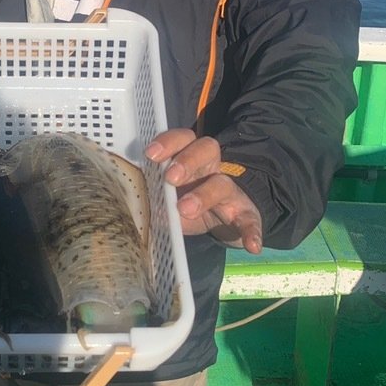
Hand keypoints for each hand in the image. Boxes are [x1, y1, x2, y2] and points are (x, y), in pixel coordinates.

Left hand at [145, 129, 261, 253]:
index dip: (168, 142)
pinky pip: (251, 220)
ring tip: (186, 209)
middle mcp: (212, 169)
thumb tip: (133, 206)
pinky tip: (252, 245)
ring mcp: (231, 192)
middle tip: (170, 179)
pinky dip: (252, 232)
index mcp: (191, 160)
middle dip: (187, 161)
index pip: (183, 139)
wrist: (227, 220)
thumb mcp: (171, 198)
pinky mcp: (246, 214)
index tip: (151, 154)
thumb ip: (155, 197)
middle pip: (207, 149)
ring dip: (204, 195)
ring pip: (222, 184)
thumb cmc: (191, 203)